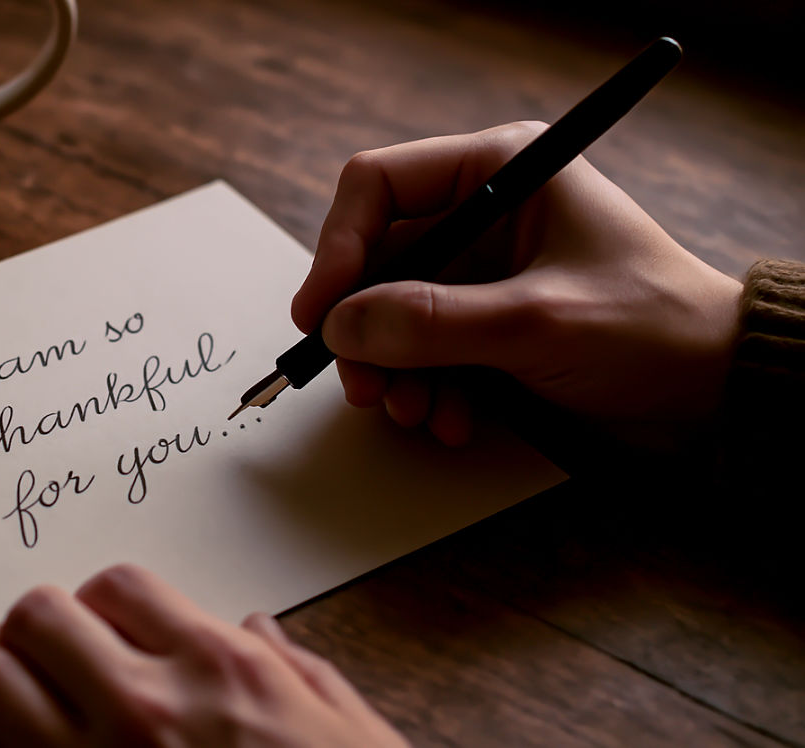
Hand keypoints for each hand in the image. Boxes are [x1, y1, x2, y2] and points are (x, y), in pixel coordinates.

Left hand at [0, 564, 407, 747]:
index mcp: (218, 672)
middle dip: (38, 626)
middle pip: (37, 617)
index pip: (116, 586)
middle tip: (51, 650)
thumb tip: (254, 629)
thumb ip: (293, 670)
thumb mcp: (350, 733)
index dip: (102, 602)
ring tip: (15, 692)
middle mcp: (144, 712)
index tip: (108, 627)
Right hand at [293, 121, 742, 447]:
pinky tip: (454, 420)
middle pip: (378, 259)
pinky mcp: (488, 320)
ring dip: (395, 370)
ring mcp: (485, 270)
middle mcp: (485, 212)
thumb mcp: (534, 324)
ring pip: (394, 312)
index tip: (321, 315)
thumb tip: (339, 327)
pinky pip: (425, 348)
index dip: (338, 248)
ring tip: (418, 414)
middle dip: (366, 329)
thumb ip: (429, 322)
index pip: (378, 187)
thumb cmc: (652, 329)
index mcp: (501, 170)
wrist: (716, 391)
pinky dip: (428, 388)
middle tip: (363, 387)